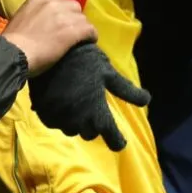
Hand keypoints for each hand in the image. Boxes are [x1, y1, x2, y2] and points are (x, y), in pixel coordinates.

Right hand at [0, 0, 96, 74]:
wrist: (14, 53)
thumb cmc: (12, 40)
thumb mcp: (21, 17)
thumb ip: (34, 13)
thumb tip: (39, 20)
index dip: (60, 3)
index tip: (58, 14)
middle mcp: (54, 3)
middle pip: (73, 5)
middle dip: (72, 16)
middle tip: (67, 28)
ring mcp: (65, 16)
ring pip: (83, 18)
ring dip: (80, 27)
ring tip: (77, 38)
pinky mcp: (74, 31)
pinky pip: (91, 30)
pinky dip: (90, 36)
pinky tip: (87, 42)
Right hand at [28, 41, 150, 149]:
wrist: (50, 51)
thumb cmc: (85, 60)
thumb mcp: (108, 74)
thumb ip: (127, 91)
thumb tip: (148, 100)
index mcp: (99, 115)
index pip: (114, 141)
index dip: (118, 140)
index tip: (119, 139)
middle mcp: (79, 123)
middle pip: (90, 134)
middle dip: (92, 123)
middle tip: (89, 104)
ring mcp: (60, 120)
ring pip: (71, 130)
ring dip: (74, 121)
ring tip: (73, 100)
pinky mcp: (44, 114)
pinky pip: (54, 123)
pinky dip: (58, 115)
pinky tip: (59, 100)